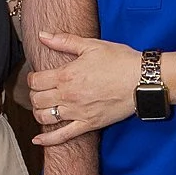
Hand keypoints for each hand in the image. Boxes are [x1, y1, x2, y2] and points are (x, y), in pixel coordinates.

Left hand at [27, 34, 142, 145]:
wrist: (143, 80)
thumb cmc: (120, 61)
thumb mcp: (92, 45)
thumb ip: (64, 41)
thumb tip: (42, 35)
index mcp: (67, 75)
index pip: (35, 81)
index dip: (32, 78)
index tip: (37, 77)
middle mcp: (68, 96)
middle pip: (37, 99)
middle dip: (35, 94)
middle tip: (41, 91)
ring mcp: (77, 112)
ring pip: (45, 117)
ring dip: (39, 112)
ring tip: (43, 107)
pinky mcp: (88, 124)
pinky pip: (63, 136)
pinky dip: (47, 139)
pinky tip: (37, 140)